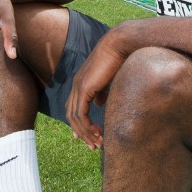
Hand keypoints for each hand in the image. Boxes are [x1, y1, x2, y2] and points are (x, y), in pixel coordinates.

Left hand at [65, 27, 132, 149]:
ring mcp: (78, 87)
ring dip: (86, 133)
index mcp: (81, 82)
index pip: (74, 107)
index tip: (87, 137)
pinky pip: (80, 113)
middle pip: (72, 115)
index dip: (79, 124)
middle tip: (93, 146)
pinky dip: (86, 126)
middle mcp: (76, 85)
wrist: (119, 45)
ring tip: (97, 143)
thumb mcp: (109, 80)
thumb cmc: (119, 59)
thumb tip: (99, 105)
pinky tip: (97, 132)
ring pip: (75, 117)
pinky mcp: (84, 88)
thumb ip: (102, 93)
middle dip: (82, 133)